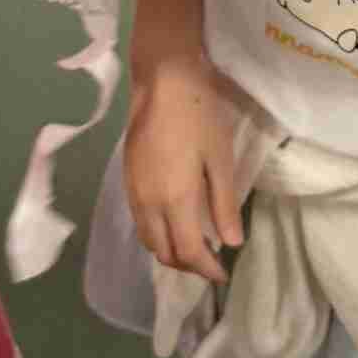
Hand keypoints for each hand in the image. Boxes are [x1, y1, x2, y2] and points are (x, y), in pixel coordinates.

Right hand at [124, 62, 241, 281]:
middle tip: (212, 262)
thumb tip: (231, 243)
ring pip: (148, 241)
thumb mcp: (220, 160)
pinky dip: (157, 235)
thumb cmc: (199, 117)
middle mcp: (148, 204)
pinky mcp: (126, 182)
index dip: (207, 269)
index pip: (188, 252)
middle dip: (188, 266)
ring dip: (170, 252)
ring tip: (196, 246)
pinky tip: (175, 224)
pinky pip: (140, 223)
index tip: (224, 273)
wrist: (162, 83)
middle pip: (163, 253)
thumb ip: (224, 205)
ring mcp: (133, 193)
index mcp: (174, 200)